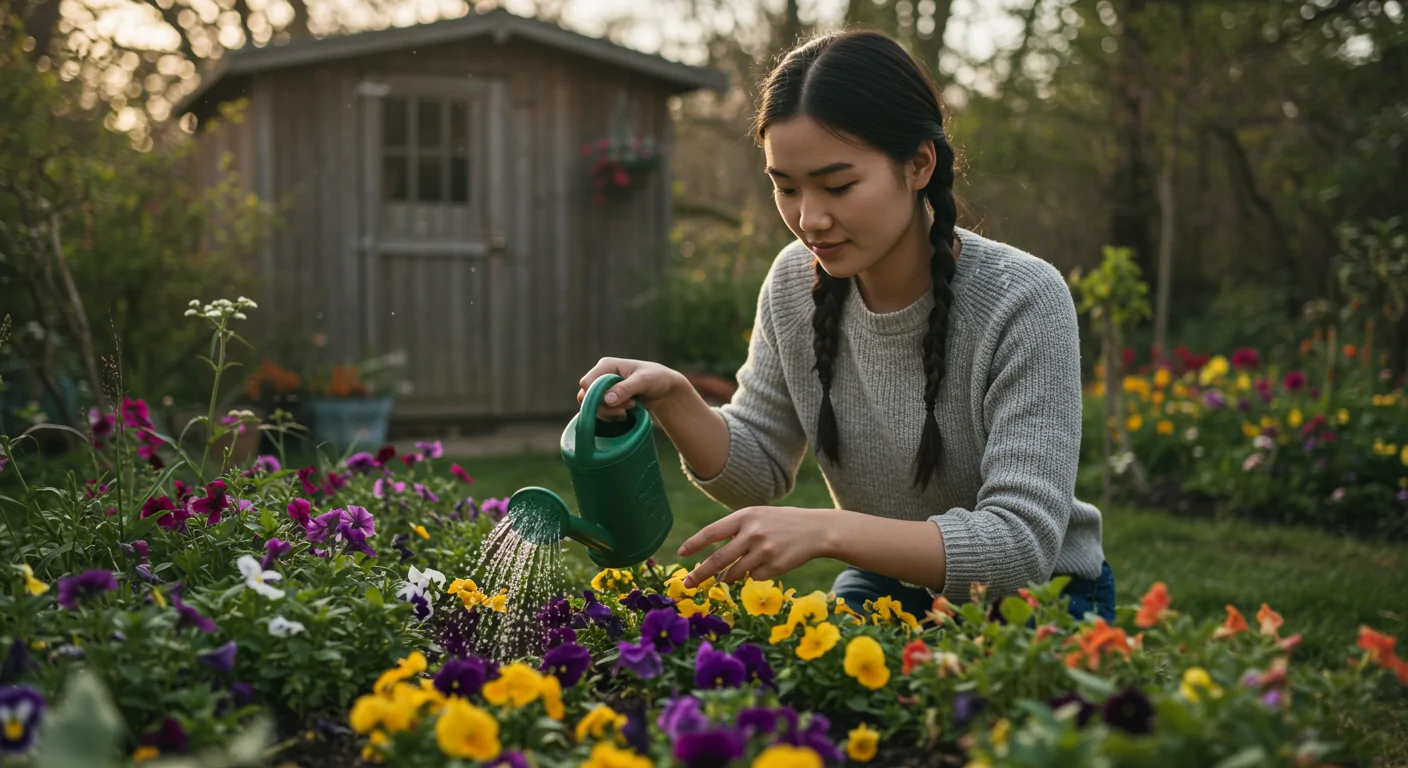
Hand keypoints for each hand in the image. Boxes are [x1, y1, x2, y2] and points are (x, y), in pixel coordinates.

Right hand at [578, 358, 684, 420]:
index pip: (587, 382)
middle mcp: (600, 377)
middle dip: (606, 406)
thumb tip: (607, 399)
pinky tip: (627, 414)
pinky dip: (613, 417)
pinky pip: (600, 415)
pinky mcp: (607, 403)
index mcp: (606, 366)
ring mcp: (603, 391)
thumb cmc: (656, 379)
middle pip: (587, 397)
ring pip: (593, 408)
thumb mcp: (643, 381)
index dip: (596, 395)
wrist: (665, 391)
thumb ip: (625, 389)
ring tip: (631, 407)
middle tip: (628, 405)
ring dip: (612, 413)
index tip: (616, 401)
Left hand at [676, 507, 833, 587]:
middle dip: (699, 574)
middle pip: (718, 559)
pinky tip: (766, 564)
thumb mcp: (757, 516)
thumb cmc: (780, 522)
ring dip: (727, 578)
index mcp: (745, 516)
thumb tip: (713, 560)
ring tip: (728, 576)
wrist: (815, 530)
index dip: (694, 545)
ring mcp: (764, 551)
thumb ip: (735, 531)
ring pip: (734, 573)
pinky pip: (753, 578)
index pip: (712, 532)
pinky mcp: (774, 567)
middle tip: (687, 584)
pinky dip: (753, 575)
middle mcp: (752, 533)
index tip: (681, 554)